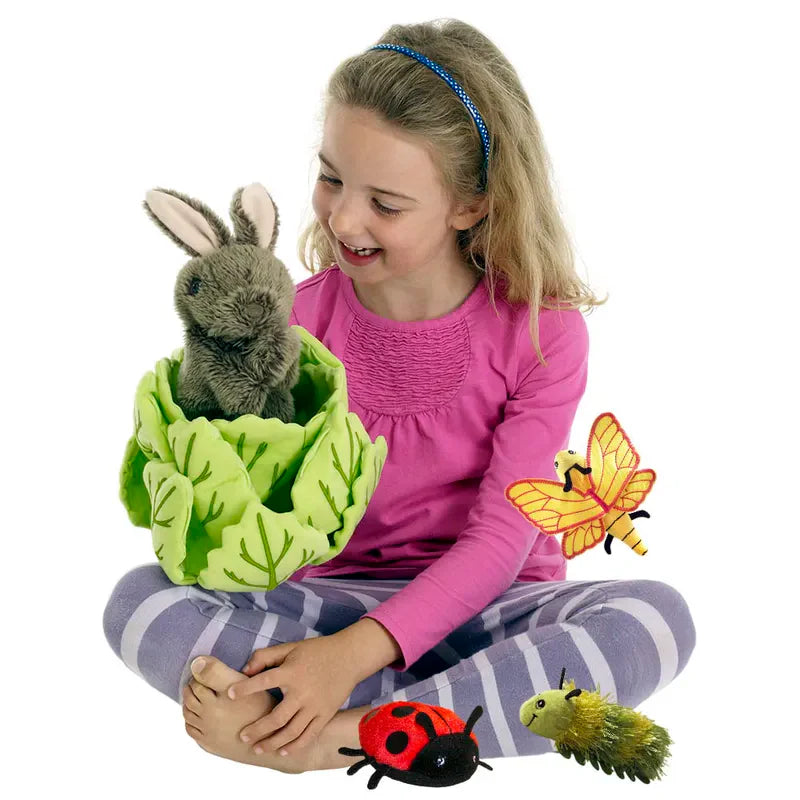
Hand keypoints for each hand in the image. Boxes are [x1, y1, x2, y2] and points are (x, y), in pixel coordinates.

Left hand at [227, 633, 362, 756]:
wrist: (349, 657)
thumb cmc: (317, 651)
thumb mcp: (291, 647)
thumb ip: (266, 657)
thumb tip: (245, 670)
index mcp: (292, 672)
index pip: (263, 681)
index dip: (245, 689)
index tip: (229, 695)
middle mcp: (302, 691)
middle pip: (276, 717)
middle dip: (257, 729)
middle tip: (242, 736)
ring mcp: (315, 705)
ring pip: (291, 732)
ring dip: (272, 743)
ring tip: (257, 749)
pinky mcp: (325, 714)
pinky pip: (309, 735)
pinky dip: (295, 746)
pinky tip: (282, 751)